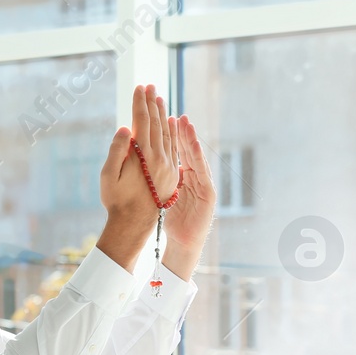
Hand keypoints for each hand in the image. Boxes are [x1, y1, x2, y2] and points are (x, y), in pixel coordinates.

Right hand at [99, 84, 178, 225]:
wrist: (134, 226)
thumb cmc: (116, 202)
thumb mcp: (108, 176)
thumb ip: (117, 150)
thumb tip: (126, 128)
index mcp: (144, 156)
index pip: (143, 122)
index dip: (140, 103)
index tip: (138, 88)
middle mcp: (160, 158)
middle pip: (157, 124)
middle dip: (152, 103)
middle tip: (149, 86)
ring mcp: (169, 166)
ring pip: (167, 133)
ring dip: (162, 114)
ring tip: (159, 98)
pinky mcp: (173, 174)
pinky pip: (174, 147)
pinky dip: (172, 132)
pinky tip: (170, 122)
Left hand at [161, 113, 215, 250]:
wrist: (183, 242)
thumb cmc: (171, 220)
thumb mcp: (162, 194)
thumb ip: (158, 176)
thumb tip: (147, 158)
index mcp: (180, 175)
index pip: (175, 150)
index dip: (170, 133)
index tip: (163, 116)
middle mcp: (193, 176)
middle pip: (186, 149)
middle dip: (181, 131)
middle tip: (175, 112)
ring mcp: (202, 183)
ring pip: (195, 157)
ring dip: (190, 139)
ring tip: (185, 123)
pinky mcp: (208, 193)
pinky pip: (202, 172)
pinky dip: (198, 158)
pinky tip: (193, 145)